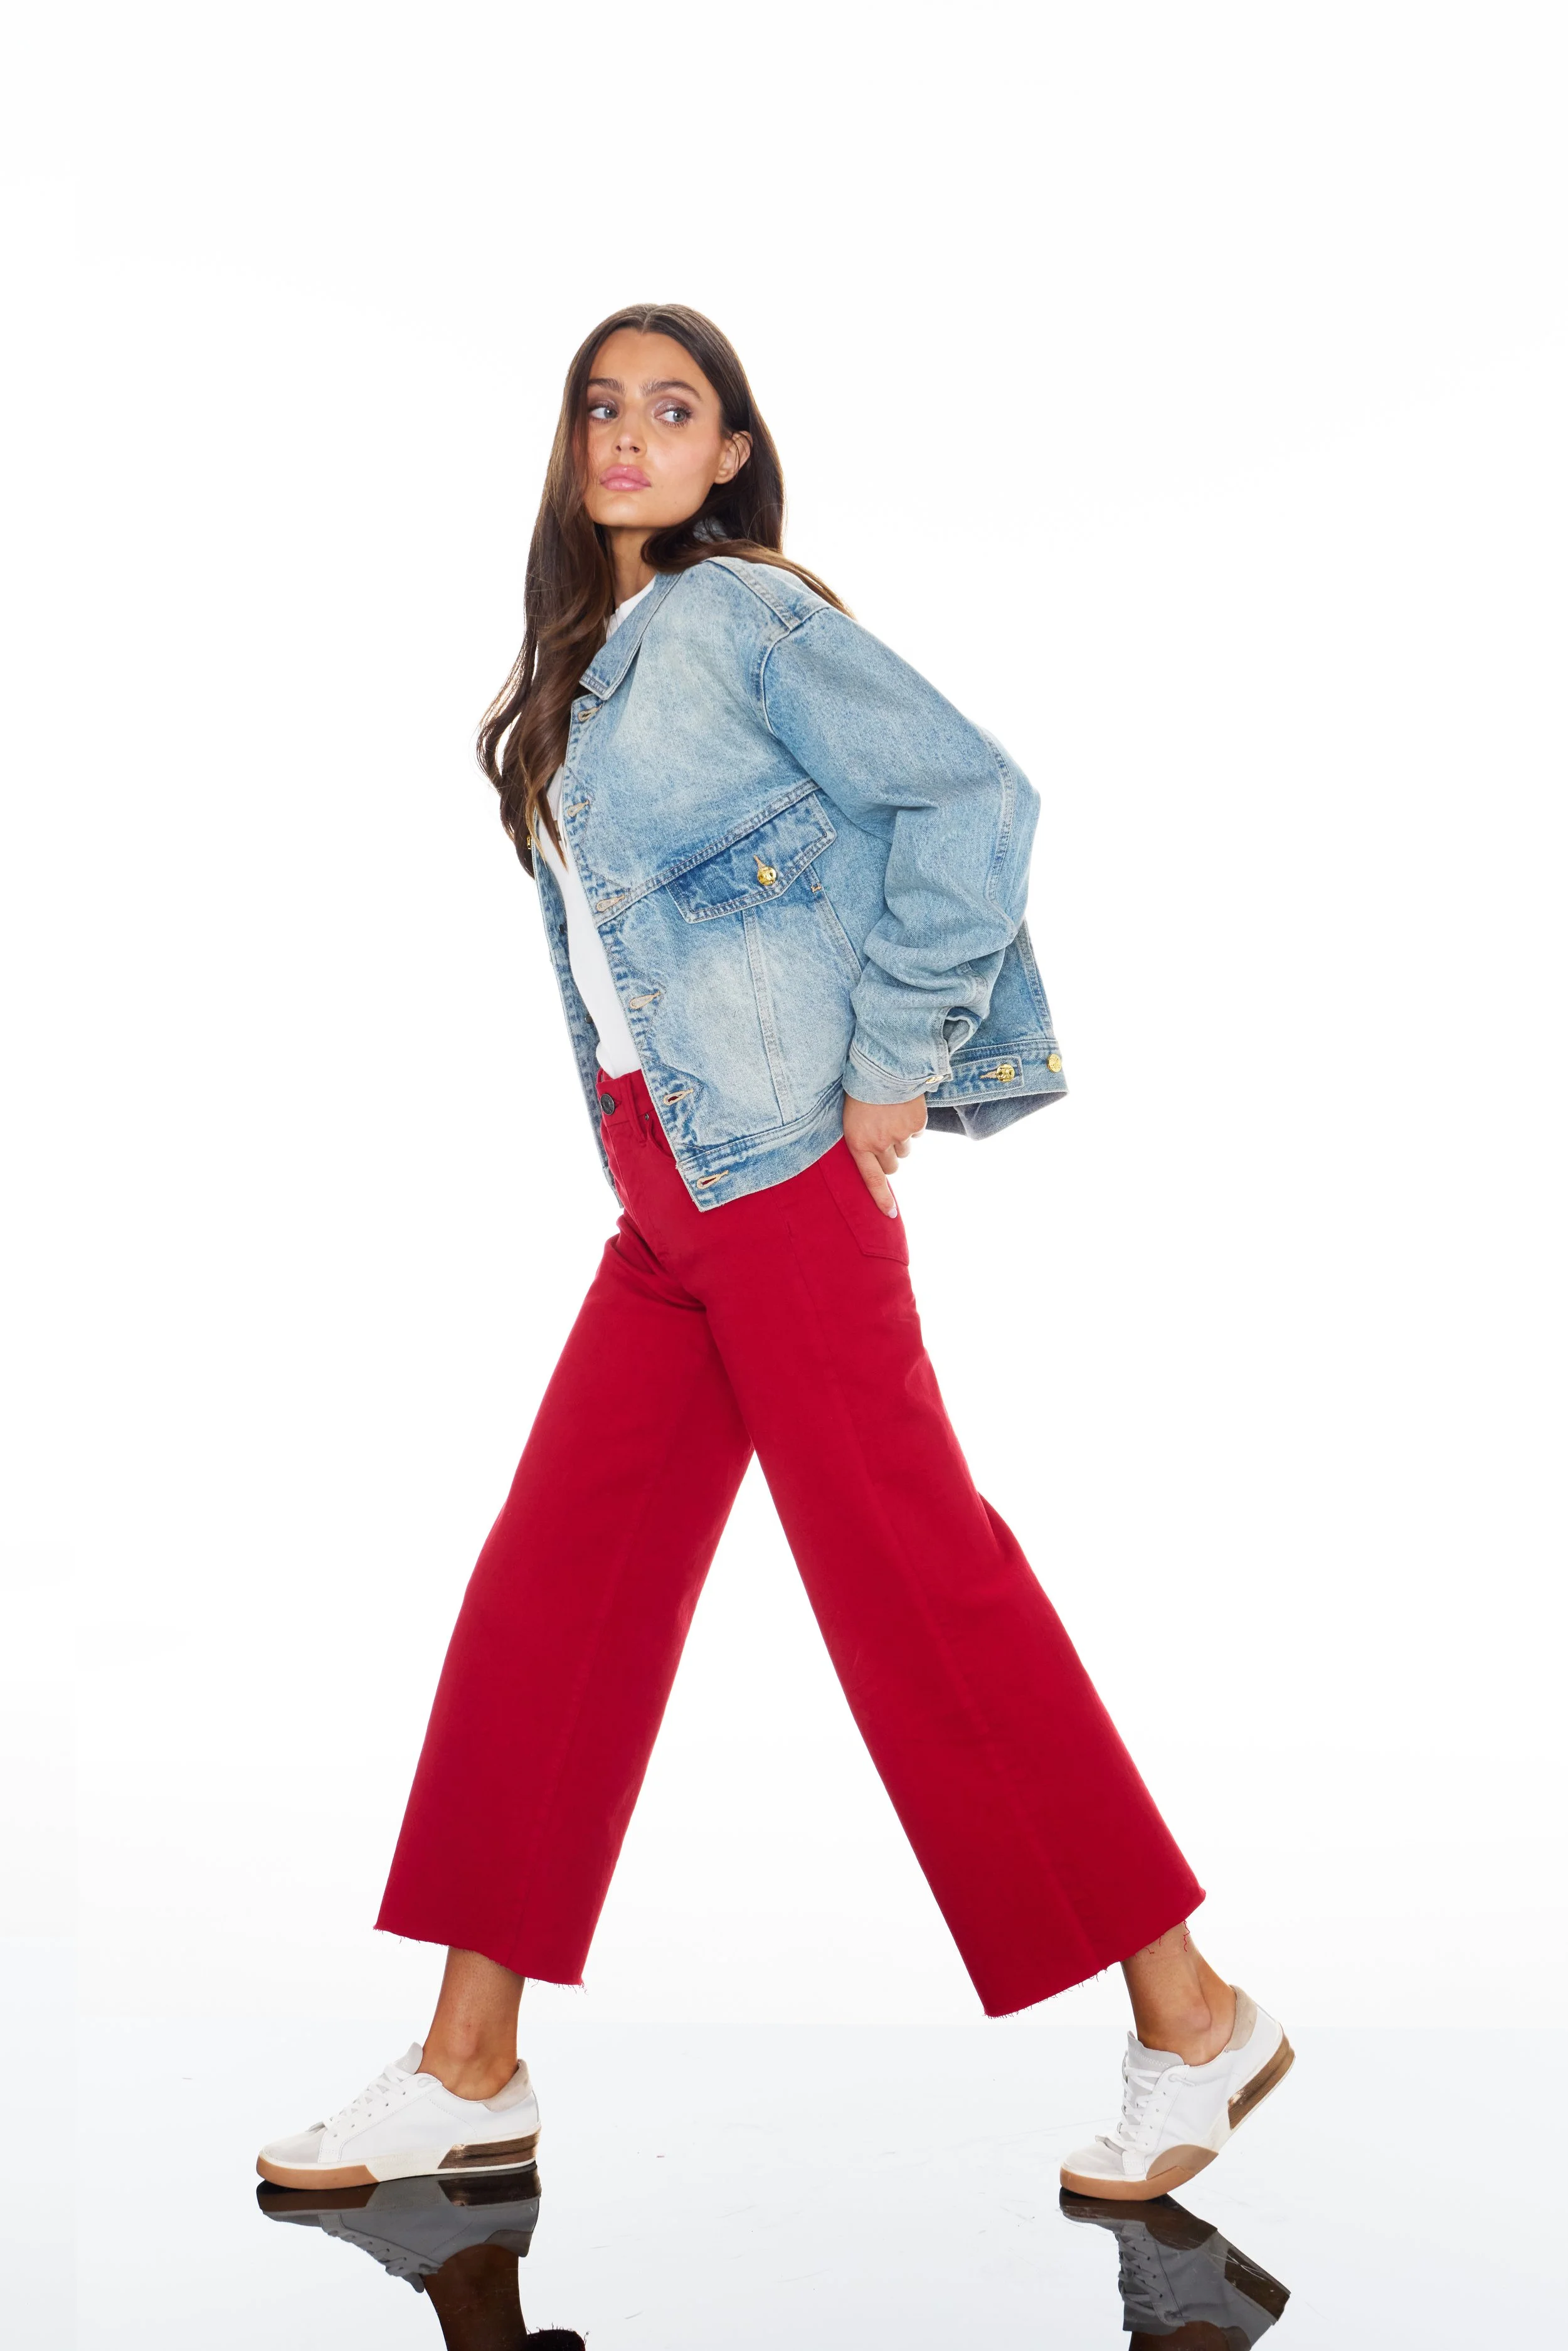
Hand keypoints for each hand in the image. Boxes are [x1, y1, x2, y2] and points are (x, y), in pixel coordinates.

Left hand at [842, 1089, 926, 1217]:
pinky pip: (917, 1133)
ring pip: (905, 1151)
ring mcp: (899, 1134)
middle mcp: (880, 1143)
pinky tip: (903, 1109)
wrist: (881, 1065)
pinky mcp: (916, 1124)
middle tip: (883, 1135)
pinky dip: (912, 1125)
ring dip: (900, 1139)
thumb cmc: (861, 1092)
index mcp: (858, 1142)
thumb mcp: (852, 1119)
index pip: (871, 1179)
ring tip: (891, 1117)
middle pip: (891, 1166)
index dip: (881, 1199)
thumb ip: (863, 1142)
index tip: (890, 1215)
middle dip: (889, 1156)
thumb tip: (881, 1164)